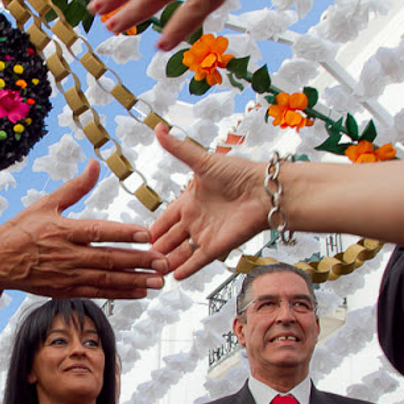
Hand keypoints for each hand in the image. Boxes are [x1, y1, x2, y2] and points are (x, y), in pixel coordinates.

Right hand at [0, 159, 167, 298]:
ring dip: (134, 281)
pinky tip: (138, 291)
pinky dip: (119, 293)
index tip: (146, 234)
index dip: (123, 233)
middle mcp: (68, 255)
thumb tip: (95, 164)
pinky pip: (97, 292)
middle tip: (163, 262)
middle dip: (139, 262)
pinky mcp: (66, 289)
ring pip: (107, 280)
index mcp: (64, 230)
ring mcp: (68, 275)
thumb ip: (76, 187)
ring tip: (158, 281)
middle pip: (109, 259)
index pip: (99, 232)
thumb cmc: (22, 228)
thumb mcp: (47, 203)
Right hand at [150, 124, 267, 278]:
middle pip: (171, 238)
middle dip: (156, 248)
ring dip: (167, 260)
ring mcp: (206, 235)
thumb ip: (178, 148)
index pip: (165, 218)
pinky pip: (198, 260)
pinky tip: (173, 277)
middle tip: (139, 257)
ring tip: (151, 270)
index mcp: (189, 200)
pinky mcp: (218, 247)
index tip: (138, 236)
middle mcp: (196, 220)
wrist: (265, 191)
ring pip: (181, 252)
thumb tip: (158, 126)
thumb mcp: (202, 161)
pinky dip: (186, 269)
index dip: (153, 227)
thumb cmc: (238, 173)